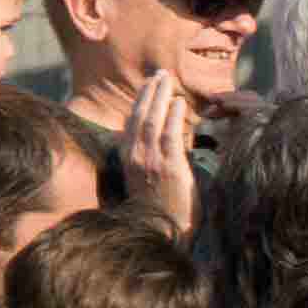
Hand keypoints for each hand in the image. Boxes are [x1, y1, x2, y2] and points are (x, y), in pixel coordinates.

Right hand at [117, 73, 196, 233]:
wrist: (162, 232)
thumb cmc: (161, 209)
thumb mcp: (148, 180)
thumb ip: (152, 159)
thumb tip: (167, 141)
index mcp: (129, 159)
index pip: (131, 123)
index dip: (140, 102)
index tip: (149, 85)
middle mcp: (135, 157)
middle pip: (139, 117)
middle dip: (149, 92)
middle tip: (160, 74)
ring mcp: (151, 162)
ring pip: (152, 121)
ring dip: (160, 97)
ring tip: (168, 80)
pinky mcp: (169, 169)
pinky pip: (169, 136)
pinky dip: (173, 117)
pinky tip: (178, 102)